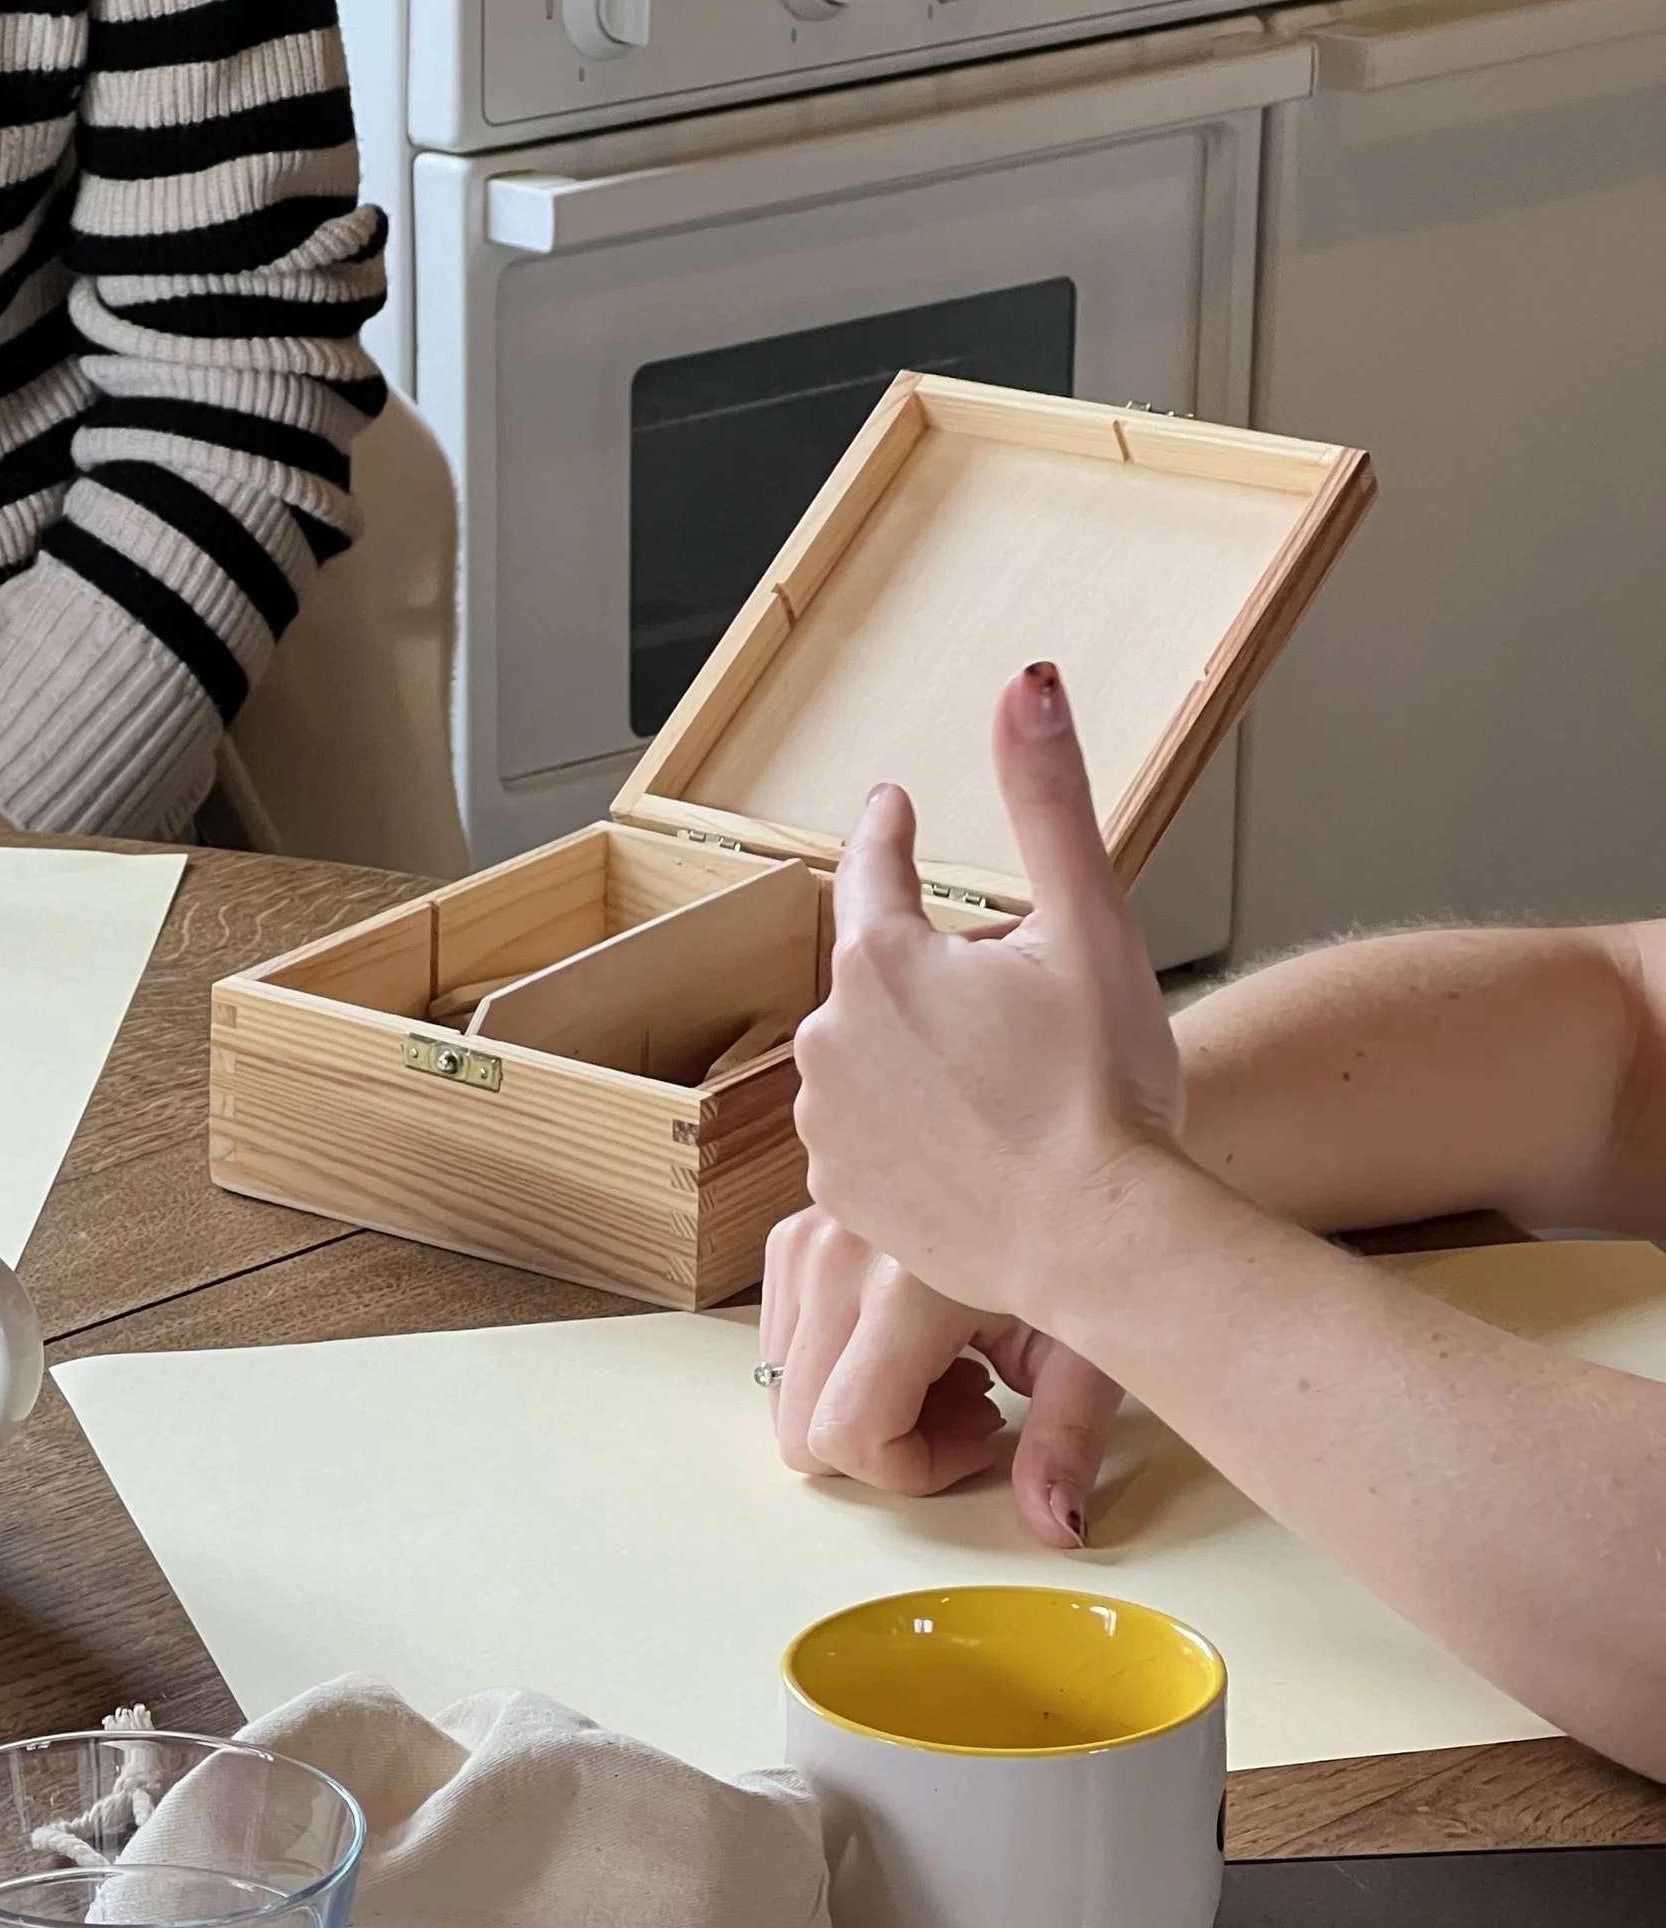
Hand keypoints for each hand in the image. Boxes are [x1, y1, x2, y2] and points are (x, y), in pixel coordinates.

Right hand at [759, 1203, 1122, 1548]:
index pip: (849, 1434)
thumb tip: (1057, 1528)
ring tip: (948, 1367)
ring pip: (789, 1393)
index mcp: (906, 1286)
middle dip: (883, 1447)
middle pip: (802, 1428)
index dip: (912, 1471)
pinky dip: (843, 1364)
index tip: (980, 1441)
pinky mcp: (795, 1235)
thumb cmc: (1086, 1246)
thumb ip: (1064, 1443)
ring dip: (862, 1405)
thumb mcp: (1089, 1349)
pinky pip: (787, 1347)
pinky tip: (915, 1335)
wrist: (1064, 1156)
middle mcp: (836, 1257)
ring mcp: (806, 1241)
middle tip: (969, 1407)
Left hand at [791, 664, 1181, 1324]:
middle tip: (1028, 1019)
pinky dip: (909, 1129)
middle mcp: (827, 1034)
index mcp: (881, 957)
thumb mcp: (1090, 925)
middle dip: (942, 978)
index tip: (888, 810)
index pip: (874, 867)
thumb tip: (1027, 686)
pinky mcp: (834, 1191)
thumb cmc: (1105, 1092)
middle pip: (886, 975)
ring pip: (874, 1056)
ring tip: (1008, 1094)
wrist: (1095, 1241)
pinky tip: (972, 1147)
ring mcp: (823, 1119)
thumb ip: (1048, 800)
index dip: (888, 834)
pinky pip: (868, 1133)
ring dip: (923, 1056)